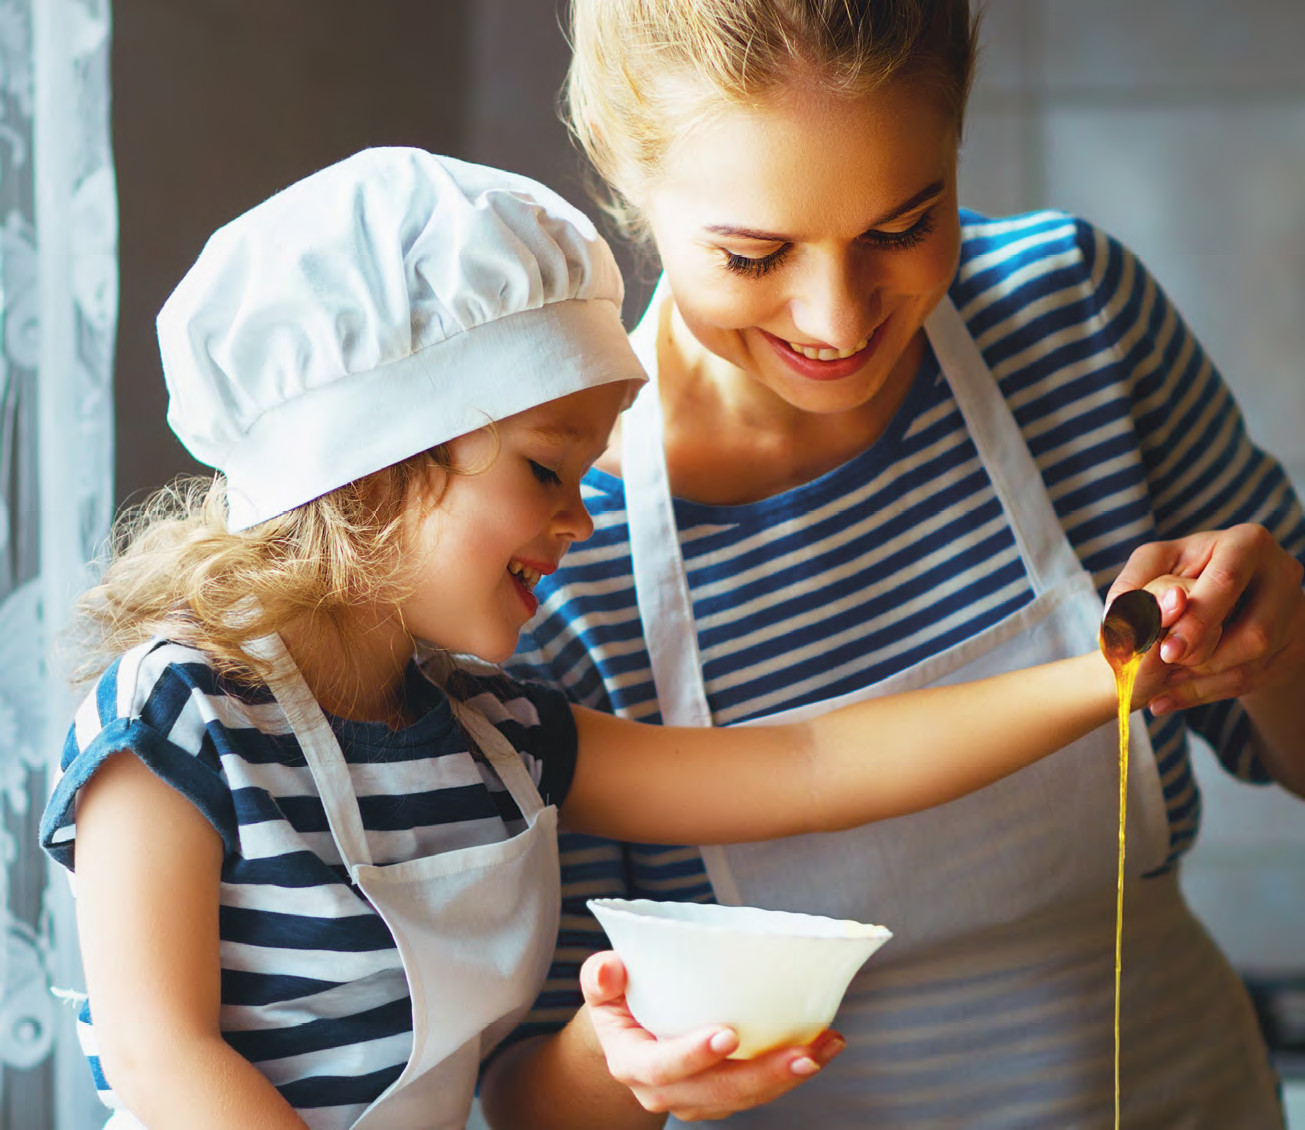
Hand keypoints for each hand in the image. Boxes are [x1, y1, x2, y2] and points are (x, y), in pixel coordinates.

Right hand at [581, 951, 844, 1121]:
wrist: (629, 1035)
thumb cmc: (620, 1000)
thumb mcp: (602, 986)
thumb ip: (600, 977)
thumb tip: (611, 968)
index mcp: (633, 1064)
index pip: (663, 1068)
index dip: (693, 1055)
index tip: (727, 1034)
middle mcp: (666, 1092)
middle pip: (717, 1092)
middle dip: (762, 1076)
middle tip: (802, 1054)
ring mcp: (698, 1098)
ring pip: (746, 1097)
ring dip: (788, 1076)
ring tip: (824, 1048)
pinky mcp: (724, 1095)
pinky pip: (760, 1090)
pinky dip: (792, 1070)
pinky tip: (823, 1045)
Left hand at [1108, 525, 1304, 714]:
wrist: (1221, 598)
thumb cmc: (1182, 574)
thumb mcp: (1154, 565)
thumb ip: (1134, 584)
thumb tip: (1126, 612)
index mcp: (1247, 543)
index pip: (1227, 581)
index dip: (1198, 620)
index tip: (1166, 650)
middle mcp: (1283, 574)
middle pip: (1254, 631)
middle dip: (1203, 656)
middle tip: (1164, 668)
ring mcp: (1296, 613)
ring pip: (1255, 662)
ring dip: (1203, 678)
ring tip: (1161, 683)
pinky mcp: (1296, 646)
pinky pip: (1255, 680)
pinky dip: (1208, 692)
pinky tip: (1172, 696)